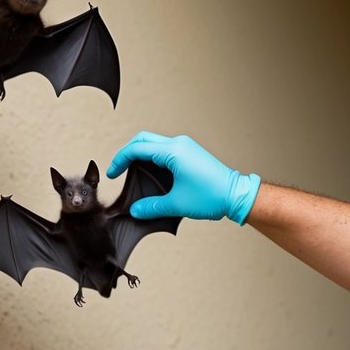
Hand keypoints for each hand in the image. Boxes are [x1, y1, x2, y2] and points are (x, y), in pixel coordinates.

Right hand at [106, 131, 260, 224]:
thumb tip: (135, 210)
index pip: (137, 148)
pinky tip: (150, 174)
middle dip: (127, 153)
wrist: (237, 195)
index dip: (120, 161)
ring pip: (153, 143)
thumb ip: (152, 207)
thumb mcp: (177, 204)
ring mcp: (185, 147)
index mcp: (173, 151)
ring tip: (132, 173)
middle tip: (119, 170)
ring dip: (140, 155)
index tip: (113, 174)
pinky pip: (164, 150)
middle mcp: (178, 144)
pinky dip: (152, 158)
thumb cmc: (212, 196)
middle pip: (143, 139)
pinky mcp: (189, 153)